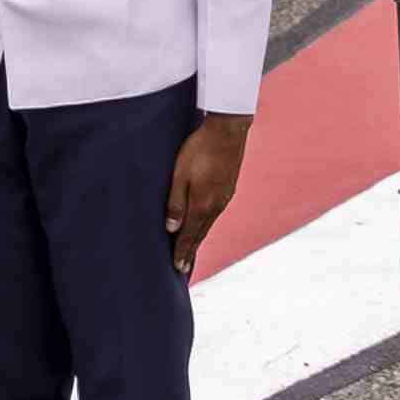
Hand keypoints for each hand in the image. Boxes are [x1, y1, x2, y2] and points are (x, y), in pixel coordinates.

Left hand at [162, 116, 251, 273]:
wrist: (228, 131)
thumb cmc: (199, 149)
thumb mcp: (180, 174)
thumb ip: (175, 203)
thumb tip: (171, 229)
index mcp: (202, 205)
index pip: (189, 236)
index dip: (182, 252)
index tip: (177, 269)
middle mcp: (215, 207)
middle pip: (200, 234)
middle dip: (190, 251)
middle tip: (183, 268)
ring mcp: (224, 198)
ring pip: (208, 225)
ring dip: (198, 240)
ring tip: (191, 252)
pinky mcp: (228, 190)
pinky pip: (214, 215)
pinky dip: (205, 226)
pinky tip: (203, 226)